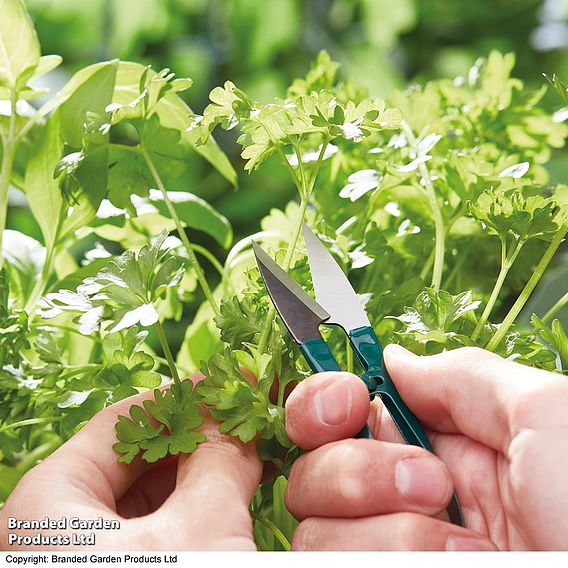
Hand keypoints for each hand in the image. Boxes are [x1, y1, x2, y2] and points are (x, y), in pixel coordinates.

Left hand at [0, 380, 260, 550]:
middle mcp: (51, 528)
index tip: (224, 382)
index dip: (181, 397)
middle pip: (135, 458)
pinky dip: (190, 511)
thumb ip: (221, 465)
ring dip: (198, 475)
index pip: (122, 422)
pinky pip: (152, 532)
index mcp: (45, 504)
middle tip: (244, 419)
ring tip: (247, 455)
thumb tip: (239, 423)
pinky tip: (229, 498)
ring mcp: (78, 553)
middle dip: (196, 437)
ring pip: (146, 498)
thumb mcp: (198, 534)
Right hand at [284, 346, 566, 549]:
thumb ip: (463, 378)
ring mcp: (390, 552)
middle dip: (356, 472)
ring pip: (316, 533)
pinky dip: (394, 560)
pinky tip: (457, 564)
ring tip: (468, 549)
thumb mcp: (548, 418)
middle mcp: (403, 502)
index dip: (321, 403)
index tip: (345, 405)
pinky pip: (329, 565)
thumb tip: (390, 359)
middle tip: (431, 484)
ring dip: (389, 537)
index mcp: (435, 449)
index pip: (336, 416)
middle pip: (312, 470)